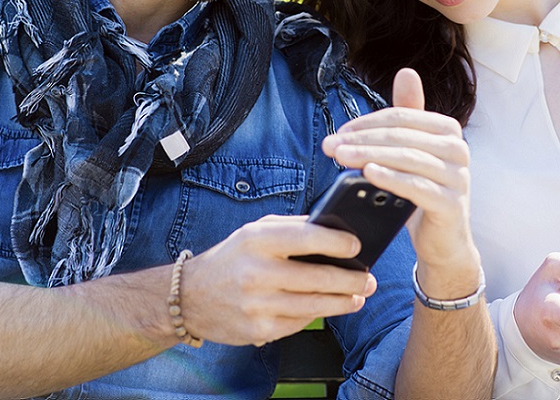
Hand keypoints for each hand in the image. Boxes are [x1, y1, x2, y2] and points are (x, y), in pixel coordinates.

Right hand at [178, 215, 376, 345]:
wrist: (190, 297)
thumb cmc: (232, 258)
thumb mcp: (255, 232)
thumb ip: (292, 228)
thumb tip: (335, 229)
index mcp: (257, 241)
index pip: (306, 237)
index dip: (337, 241)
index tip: (357, 246)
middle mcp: (256, 272)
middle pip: (317, 277)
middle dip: (350, 279)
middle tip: (369, 279)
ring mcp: (257, 305)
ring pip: (314, 305)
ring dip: (343, 302)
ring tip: (358, 295)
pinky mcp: (258, 331)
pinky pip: (299, 322)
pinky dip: (317, 314)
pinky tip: (329, 307)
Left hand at [322, 68, 480, 295]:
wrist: (443, 243)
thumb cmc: (423, 192)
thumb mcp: (413, 152)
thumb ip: (409, 115)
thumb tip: (406, 72)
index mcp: (448, 130)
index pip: (401, 117)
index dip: (366, 123)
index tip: (337, 134)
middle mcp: (458, 149)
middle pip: (401, 136)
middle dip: (361, 139)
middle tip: (330, 146)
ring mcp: (459, 177)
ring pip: (407, 158)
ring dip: (369, 156)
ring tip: (341, 158)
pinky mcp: (453, 204)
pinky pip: (418, 186)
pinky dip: (391, 178)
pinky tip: (368, 173)